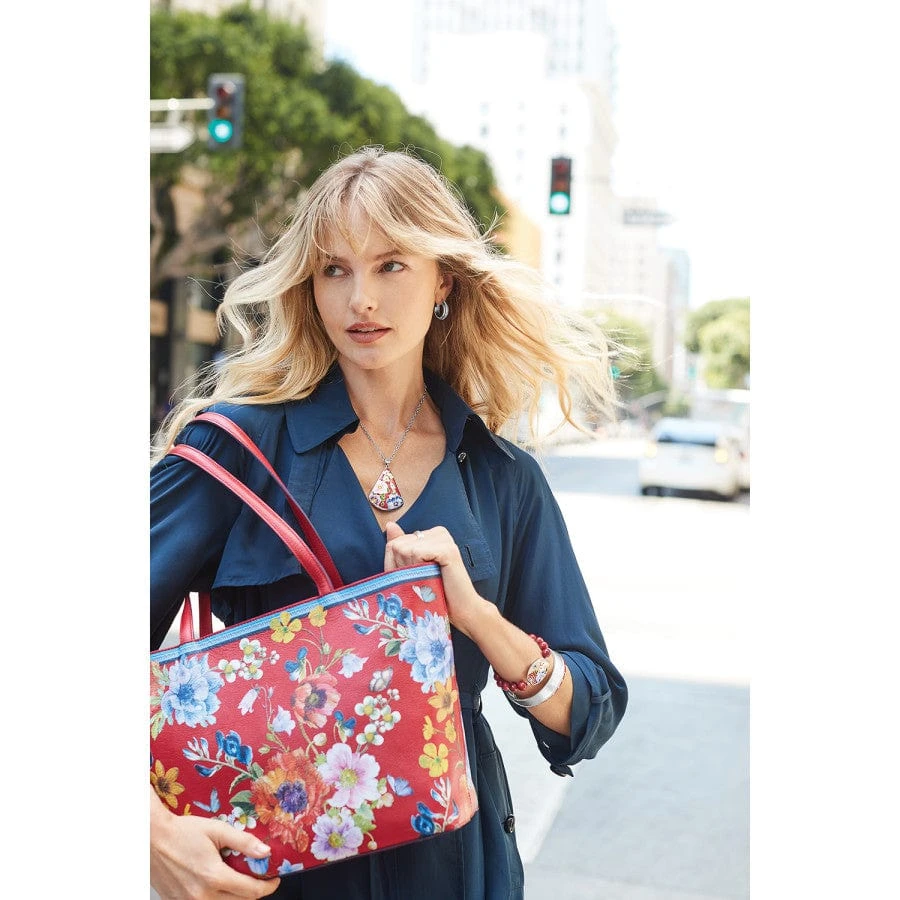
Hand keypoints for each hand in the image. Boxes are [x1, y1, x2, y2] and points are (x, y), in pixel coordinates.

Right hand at [151, 787, 280, 898]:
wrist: (152, 839)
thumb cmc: (182, 831)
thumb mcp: (217, 830)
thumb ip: (243, 842)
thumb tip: (265, 851)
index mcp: (213, 876)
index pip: (251, 892)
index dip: (267, 887)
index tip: (274, 880)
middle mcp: (201, 895)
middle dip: (253, 892)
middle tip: (257, 877)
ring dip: (235, 896)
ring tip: (236, 879)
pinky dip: (216, 898)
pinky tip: (216, 884)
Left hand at [383, 522, 487, 636]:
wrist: (459, 612)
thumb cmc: (433, 594)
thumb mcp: (408, 571)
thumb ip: (398, 547)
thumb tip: (390, 524)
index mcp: (430, 535)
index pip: (394, 543)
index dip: (398, 565)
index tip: (417, 576)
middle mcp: (438, 532)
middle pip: (398, 545)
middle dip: (404, 568)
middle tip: (424, 580)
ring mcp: (445, 539)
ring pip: (406, 549)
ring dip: (412, 571)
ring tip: (429, 579)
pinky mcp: (449, 549)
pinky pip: (417, 553)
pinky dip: (419, 569)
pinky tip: (435, 576)